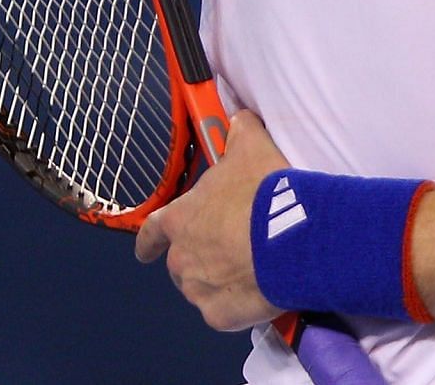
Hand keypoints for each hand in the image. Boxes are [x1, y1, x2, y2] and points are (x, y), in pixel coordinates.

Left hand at [136, 110, 289, 329]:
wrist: (290, 235)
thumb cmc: (263, 189)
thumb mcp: (253, 147)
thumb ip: (239, 132)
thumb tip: (238, 118)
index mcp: (181, 218)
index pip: (153, 231)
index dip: (149, 241)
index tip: (145, 252)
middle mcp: (181, 257)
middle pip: (180, 262)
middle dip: (198, 257)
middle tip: (229, 249)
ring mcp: (199, 290)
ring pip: (201, 288)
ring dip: (217, 280)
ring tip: (249, 269)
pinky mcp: (221, 315)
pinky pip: (225, 311)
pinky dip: (237, 303)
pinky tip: (259, 291)